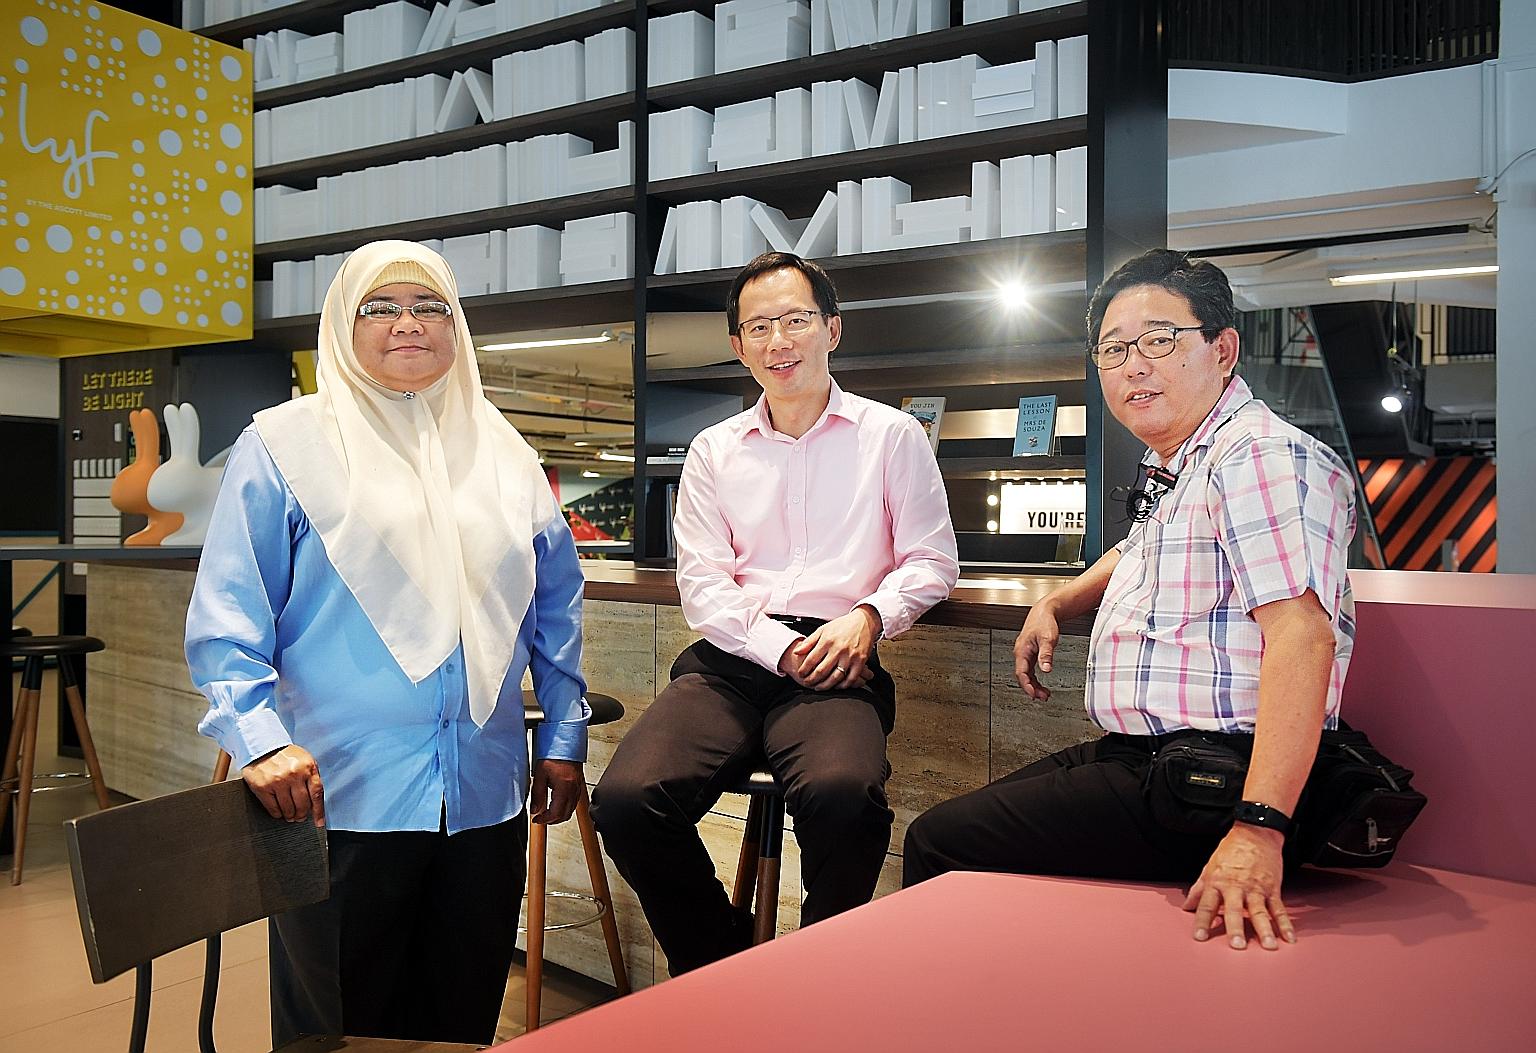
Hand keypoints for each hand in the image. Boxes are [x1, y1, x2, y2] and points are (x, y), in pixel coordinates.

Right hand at [243, 744, 324, 825]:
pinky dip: (278, 814)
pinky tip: (279, 812)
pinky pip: (273, 808)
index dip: (319, 812)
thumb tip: (316, 801)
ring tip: (290, 816)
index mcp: (308, 767)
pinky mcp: (263, 787)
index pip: (317, 794)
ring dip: (290, 816)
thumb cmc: (285, 755)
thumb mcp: (305, 760)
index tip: (319, 823)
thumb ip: (312, 777)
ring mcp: (278, 782)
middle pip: (303, 804)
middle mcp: (294, 775)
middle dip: (302, 815)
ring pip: (288, 809)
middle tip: (300, 817)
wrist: (263, 747)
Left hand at [530, 759, 583, 824]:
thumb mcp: (540, 775)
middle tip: (541, 818)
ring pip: (571, 810)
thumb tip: (534, 809)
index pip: (556, 813)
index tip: (537, 819)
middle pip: (565, 815)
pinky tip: (558, 804)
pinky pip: (574, 802)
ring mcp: (578, 788)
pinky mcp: (579, 785)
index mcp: (564, 788)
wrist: (565, 744)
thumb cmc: (553, 755)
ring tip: (548, 812)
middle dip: (552, 820)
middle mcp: (573, 790)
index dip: (545, 820)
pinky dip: (566, 808)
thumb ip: (537, 794)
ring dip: (559, 815)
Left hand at [781, 608, 880, 689]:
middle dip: (812, 680)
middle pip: (822, 671)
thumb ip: (809, 642)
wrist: (864, 621)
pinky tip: (837, 686)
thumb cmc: (842, 625)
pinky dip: (843, 685)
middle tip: (807, 683)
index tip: (801, 674)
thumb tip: (796, 652)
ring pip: (835, 677)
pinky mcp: (861, 661)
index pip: (811, 659)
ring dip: (825, 686)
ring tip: (819, 687)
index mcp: (827, 640)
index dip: (804, 669)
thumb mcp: (823, 629)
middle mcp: (838, 649)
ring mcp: (850, 656)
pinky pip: (851, 678)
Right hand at [1013, 602, 1060, 699]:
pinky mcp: (1030, 653)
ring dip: (1033, 685)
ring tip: (1044, 694)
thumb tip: (1046, 669)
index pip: (1021, 673)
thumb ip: (1046, 655)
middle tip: (1042, 697)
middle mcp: (1021, 653)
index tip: (1034, 695)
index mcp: (1022, 651)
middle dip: (1031, 688)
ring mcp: (1025, 654)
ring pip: (1026, 674)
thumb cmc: (1043, 622)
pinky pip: (1029, 670)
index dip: (1027, 686)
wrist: (1044, 612)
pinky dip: (1034, 679)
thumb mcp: (1047, 639)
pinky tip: (1040, 684)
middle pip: (1023, 676)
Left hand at [1183, 825, 1294, 949]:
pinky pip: (1279, 909)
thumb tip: (1187, 907)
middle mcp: (1236, 887)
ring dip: (1265, 930)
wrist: (1255, 834)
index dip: (1202, 921)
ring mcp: (1256, 889)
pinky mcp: (1272, 888)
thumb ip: (1199, 890)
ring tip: (1268, 946)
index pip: (1207, 905)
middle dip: (1235, 928)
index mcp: (1217, 882)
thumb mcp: (1209, 867)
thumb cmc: (1230, 851)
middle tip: (1237, 945)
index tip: (1200, 937)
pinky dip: (1285, 924)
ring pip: (1260, 912)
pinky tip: (1289, 938)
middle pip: (1234, 910)